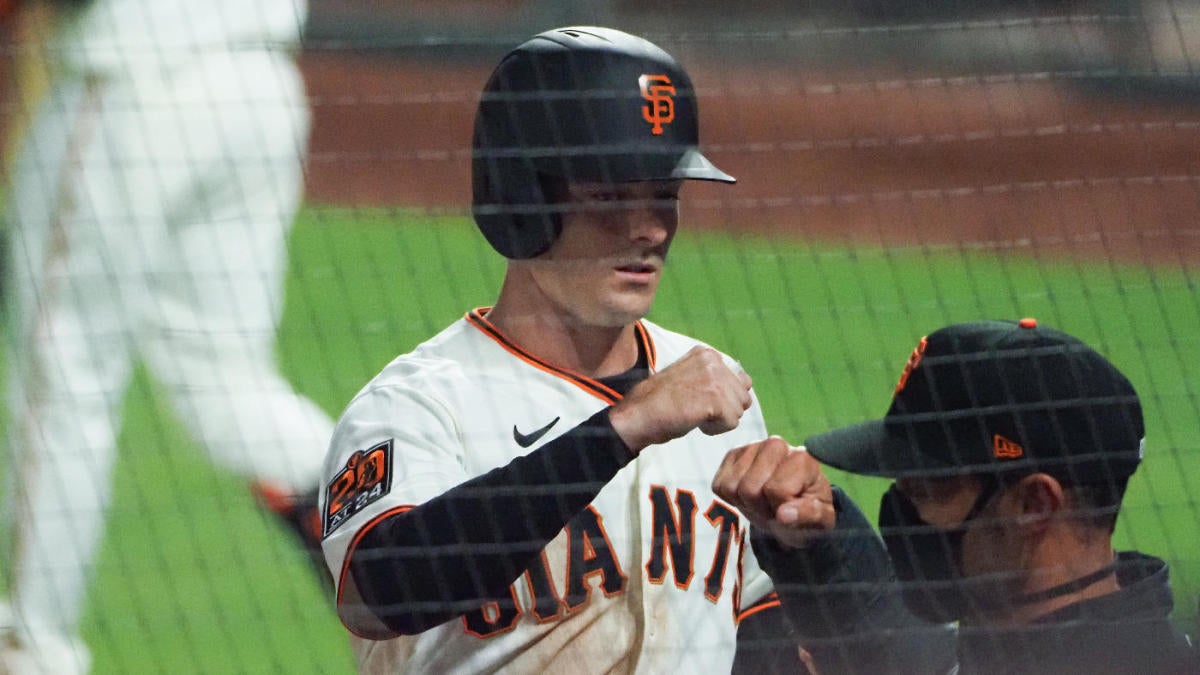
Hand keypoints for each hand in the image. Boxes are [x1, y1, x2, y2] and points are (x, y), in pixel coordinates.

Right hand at [608, 345, 751, 453]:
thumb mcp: (690, 378)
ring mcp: (715, 378)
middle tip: (695, 409)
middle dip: (723, 410)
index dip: (722, 399)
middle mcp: (714, 361)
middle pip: (742, 397)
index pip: (740, 380)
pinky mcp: (715, 397)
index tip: (697, 400)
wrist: (638, 415)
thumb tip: (747, 384)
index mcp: (707, 354)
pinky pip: (731, 423)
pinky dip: (714, 429)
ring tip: (693, 414)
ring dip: (718, 420)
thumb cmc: (660, 403)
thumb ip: (715, 377)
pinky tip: (694, 421)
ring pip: (738, 411)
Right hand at [712, 436, 834, 548]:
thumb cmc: (807, 512)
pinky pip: (718, 485)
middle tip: (774, 507)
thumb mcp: (820, 520)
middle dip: (760, 507)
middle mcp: (776, 444)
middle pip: (749, 488)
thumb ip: (808, 515)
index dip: (780, 509)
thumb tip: (784, 515)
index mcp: (802, 458)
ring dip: (745, 503)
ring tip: (763, 501)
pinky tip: (748, 495)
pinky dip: (731, 498)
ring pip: (731, 486)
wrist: (791, 506)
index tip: (790, 510)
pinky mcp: (732, 454)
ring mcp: (751, 446)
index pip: (776, 490)